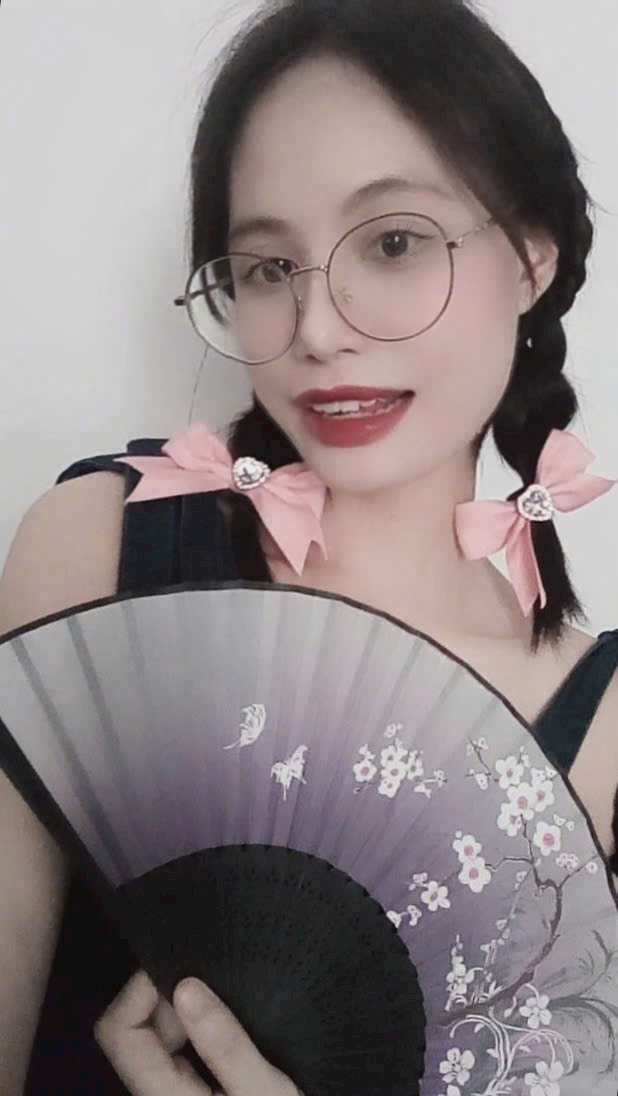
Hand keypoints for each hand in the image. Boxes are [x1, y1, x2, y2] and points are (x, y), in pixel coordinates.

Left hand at [94, 968, 301, 1094]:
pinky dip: (189, 1028)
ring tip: (226, 1005)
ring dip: (180, 1013)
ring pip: (151, 1038)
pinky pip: (170, 1050)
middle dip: (165, 1000)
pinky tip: (223, 1025)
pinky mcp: (181, 1095)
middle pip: (131, 1030)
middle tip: (216, 988)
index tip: (185, 971)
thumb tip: (185, 987)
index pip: (119, 1033)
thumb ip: (226, 1044)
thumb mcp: (265, 1091)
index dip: (140, 992)